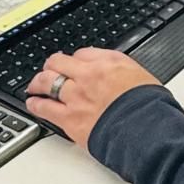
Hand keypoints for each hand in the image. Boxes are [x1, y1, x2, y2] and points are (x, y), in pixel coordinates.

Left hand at [25, 48, 160, 148]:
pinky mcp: (69, 118)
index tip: (75, 65)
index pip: (83, 53)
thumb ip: (125, 72)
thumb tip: (119, 73)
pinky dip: (36, 104)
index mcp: (110, 63)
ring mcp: (76, 96)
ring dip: (39, 82)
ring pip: (47, 81)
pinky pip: (45, 108)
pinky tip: (32, 103)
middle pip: (59, 61)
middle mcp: (89, 75)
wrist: (146, 130)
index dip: (77, 60)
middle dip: (52, 65)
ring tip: (35, 85)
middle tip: (50, 69)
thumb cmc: (151, 108)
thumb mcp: (143, 77)